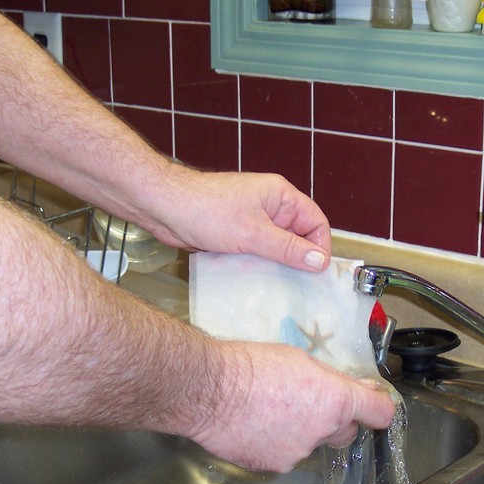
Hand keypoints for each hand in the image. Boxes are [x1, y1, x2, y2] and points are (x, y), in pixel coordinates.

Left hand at [146, 164, 332, 272]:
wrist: (164, 208)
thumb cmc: (206, 211)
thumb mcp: (253, 233)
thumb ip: (288, 248)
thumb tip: (320, 261)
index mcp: (281, 196)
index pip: (315, 221)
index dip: (320, 246)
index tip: (316, 272)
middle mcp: (270, 207)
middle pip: (298, 236)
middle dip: (300, 259)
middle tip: (301, 286)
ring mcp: (252, 221)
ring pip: (277, 247)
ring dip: (278, 265)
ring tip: (280, 288)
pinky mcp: (237, 235)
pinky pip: (258, 252)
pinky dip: (260, 266)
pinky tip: (258, 283)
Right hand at [186, 341, 395, 471]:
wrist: (206, 390)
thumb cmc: (249, 364)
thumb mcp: (297, 358)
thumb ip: (327, 379)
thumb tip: (347, 388)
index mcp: (335, 400)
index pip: (380, 414)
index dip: (378, 408)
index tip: (372, 404)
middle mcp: (322, 432)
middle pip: (346, 433)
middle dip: (335, 421)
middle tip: (310, 402)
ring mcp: (297, 454)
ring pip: (310, 444)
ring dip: (299, 431)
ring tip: (268, 411)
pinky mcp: (272, 467)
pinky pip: (282, 455)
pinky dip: (274, 443)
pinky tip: (253, 426)